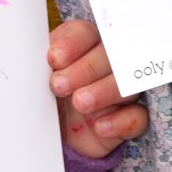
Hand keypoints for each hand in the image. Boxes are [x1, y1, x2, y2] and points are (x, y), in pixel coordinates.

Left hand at [47, 18, 147, 158]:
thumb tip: (33, 52)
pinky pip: (138, 117)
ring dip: (103, 92)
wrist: (51, 138)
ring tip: (79, 103)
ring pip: (127, 84)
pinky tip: (100, 126)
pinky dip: (121, 121)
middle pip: (110, 55)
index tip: (54, 59)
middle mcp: (105, 64)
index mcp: (81, 46)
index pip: (85, 33)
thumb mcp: (34, 78)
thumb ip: (34, 62)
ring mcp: (120, 91)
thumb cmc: (44, 98)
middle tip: (60, 85)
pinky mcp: (128, 119)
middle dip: (86, 69)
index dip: (73, 44)